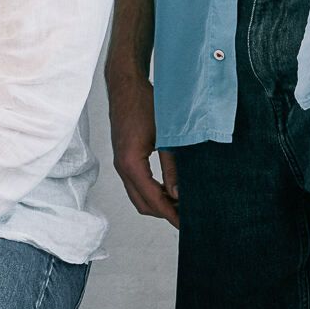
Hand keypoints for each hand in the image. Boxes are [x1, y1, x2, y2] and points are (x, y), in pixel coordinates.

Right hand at [108, 68, 179, 225]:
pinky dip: (153, 192)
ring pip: (138, 196)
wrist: (125, 85)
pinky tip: (170, 189)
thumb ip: (173, 167)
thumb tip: (180, 194)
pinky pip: (136, 184)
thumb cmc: (145, 103)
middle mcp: (122, 167)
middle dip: (165, 213)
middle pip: (143, 204)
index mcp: (131, 163)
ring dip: (159, 203)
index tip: (187, 223)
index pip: (152, 199)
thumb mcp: (166, 136)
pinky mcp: (124, 158)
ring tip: (182, 204)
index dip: (170, 213)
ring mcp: (120, 163)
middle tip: (189, 216)